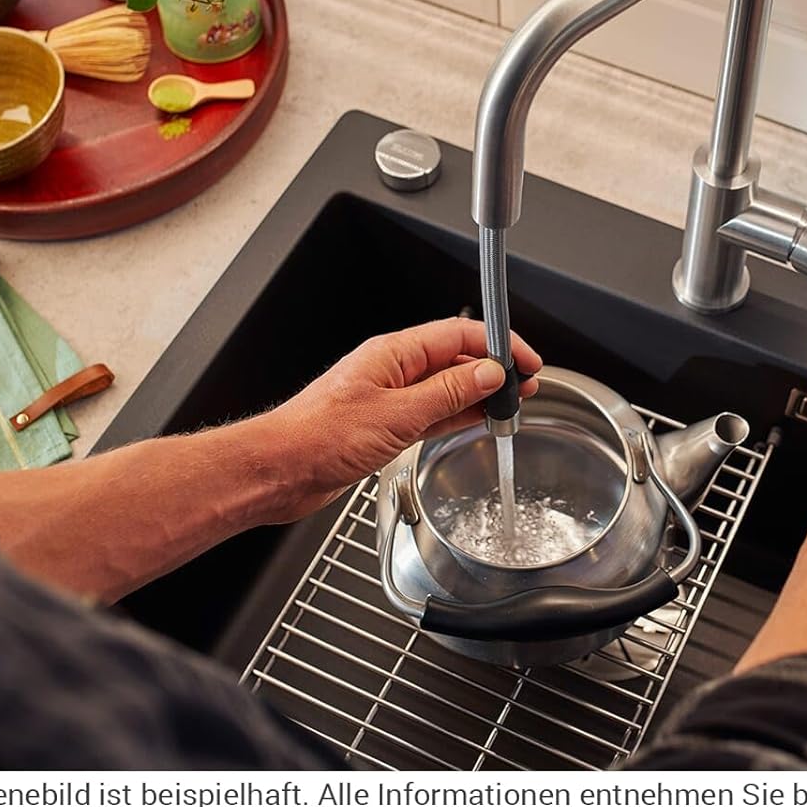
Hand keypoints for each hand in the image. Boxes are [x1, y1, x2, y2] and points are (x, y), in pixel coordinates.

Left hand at [248, 318, 541, 523]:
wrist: (279, 471)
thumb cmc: (318, 437)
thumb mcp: (397, 414)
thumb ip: (448, 393)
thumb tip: (489, 374)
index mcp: (394, 354)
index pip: (459, 335)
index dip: (498, 344)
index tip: (526, 360)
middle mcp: (393, 371)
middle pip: (456, 359)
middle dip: (494, 370)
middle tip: (527, 385)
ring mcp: (389, 399)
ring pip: (446, 388)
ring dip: (480, 394)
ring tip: (511, 405)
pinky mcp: (384, 427)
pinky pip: (431, 414)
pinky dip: (457, 416)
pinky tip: (476, 421)